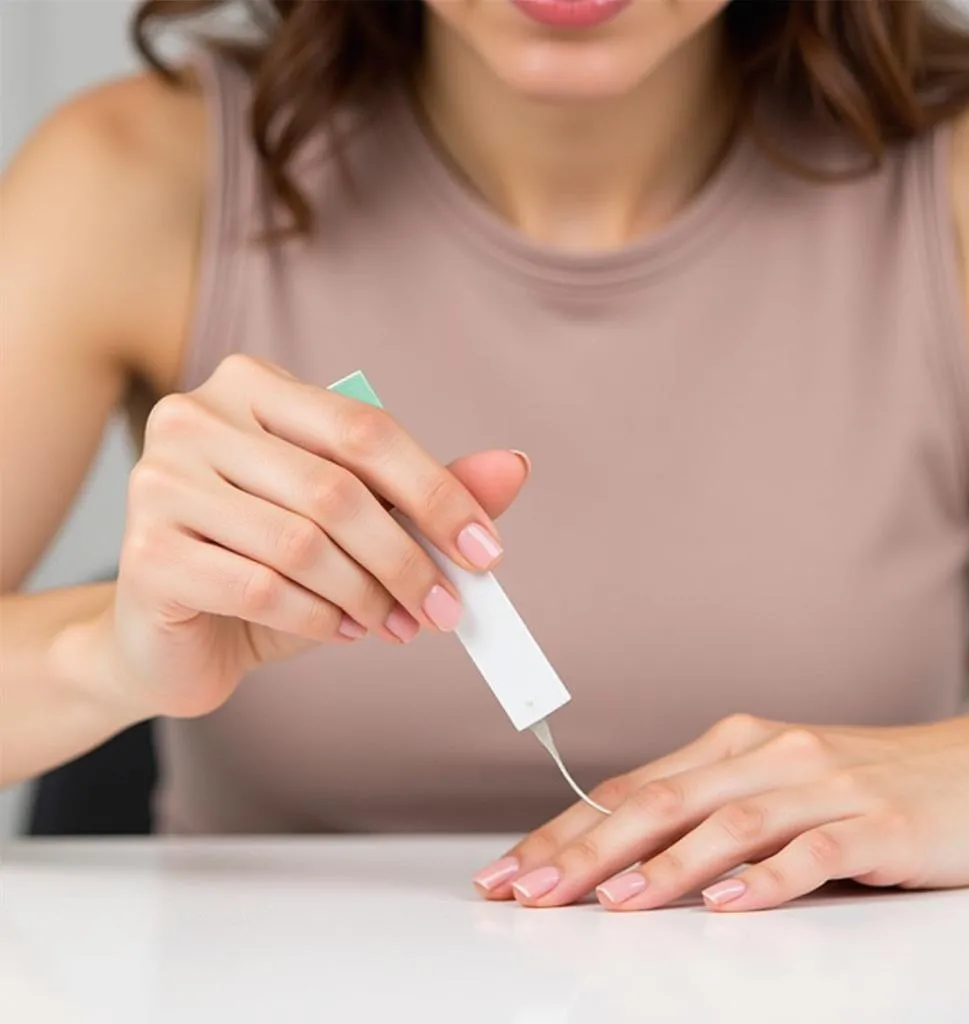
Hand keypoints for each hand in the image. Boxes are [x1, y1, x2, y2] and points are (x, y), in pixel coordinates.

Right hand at [105, 355, 527, 718]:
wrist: (170, 635)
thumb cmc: (267, 567)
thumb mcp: (352, 525)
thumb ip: (422, 493)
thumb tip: (514, 467)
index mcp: (253, 388)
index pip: (365, 429)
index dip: (437, 492)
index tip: (487, 551)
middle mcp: (197, 418)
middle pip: (337, 488)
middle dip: (408, 560)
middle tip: (447, 607)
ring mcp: (160, 481)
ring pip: (302, 542)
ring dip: (368, 596)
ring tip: (392, 623)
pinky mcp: (145, 553)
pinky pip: (261, 588)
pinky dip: (319, 619)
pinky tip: (342, 631)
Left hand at [474, 710, 968, 910]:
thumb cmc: (864, 784)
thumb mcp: (774, 785)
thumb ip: (706, 811)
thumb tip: (619, 854)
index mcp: (732, 745)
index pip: (631, 789)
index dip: (565, 830)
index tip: (512, 869)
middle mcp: (767, 754)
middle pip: (659, 803)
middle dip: (585, 851)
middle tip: (529, 892)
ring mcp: (822, 786)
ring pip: (725, 824)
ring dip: (660, 868)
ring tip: (609, 905)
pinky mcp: (876, 823)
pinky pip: (810, 852)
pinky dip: (763, 881)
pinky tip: (723, 907)